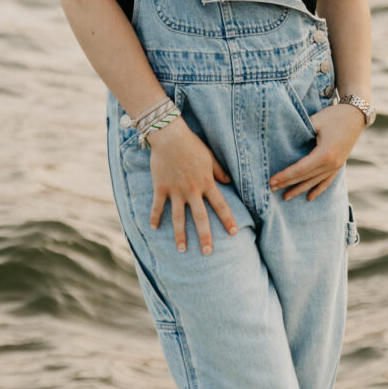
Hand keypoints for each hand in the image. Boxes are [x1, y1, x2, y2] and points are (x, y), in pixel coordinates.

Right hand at [147, 119, 238, 255]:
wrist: (169, 136)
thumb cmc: (192, 145)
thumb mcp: (210, 157)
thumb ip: (219, 171)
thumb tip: (229, 181)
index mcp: (206, 183)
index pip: (220, 205)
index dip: (228, 219)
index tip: (233, 233)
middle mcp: (192, 190)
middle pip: (200, 218)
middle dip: (205, 236)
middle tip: (208, 252)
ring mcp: (175, 191)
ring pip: (178, 217)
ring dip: (180, 235)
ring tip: (182, 249)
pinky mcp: (161, 188)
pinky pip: (158, 206)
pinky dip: (155, 217)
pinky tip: (153, 228)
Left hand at [269, 102, 365, 202]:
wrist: (356, 114)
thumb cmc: (334, 115)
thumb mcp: (315, 121)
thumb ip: (300, 131)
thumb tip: (283, 140)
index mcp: (325, 154)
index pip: (300, 169)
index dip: (285, 176)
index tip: (271, 181)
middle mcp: (332, 163)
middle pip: (306, 177)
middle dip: (288, 183)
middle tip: (271, 189)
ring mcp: (337, 165)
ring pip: (315, 181)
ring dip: (300, 189)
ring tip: (285, 197)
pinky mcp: (340, 164)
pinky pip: (327, 180)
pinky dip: (318, 189)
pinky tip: (309, 197)